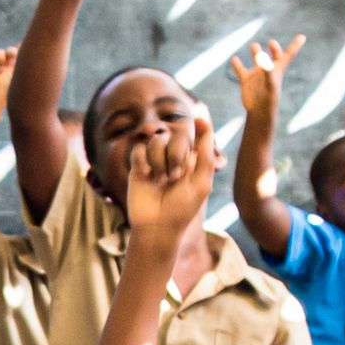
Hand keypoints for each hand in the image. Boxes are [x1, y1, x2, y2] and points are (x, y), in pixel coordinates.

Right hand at [126, 113, 219, 234]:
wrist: (156, 227)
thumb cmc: (182, 209)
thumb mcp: (201, 184)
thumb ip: (206, 157)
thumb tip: (206, 125)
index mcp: (191, 160)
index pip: (194, 136)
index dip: (198, 127)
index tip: (200, 118)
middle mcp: (173, 157)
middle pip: (175, 136)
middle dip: (176, 155)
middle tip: (174, 178)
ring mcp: (155, 160)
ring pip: (156, 140)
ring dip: (159, 161)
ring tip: (160, 181)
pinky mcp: (138, 165)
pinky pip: (139, 149)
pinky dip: (143, 162)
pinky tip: (146, 176)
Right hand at [228, 35, 304, 118]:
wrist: (259, 114)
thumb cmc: (268, 101)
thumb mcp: (270, 85)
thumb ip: (269, 71)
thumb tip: (262, 58)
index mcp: (277, 70)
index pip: (288, 54)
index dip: (295, 45)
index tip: (302, 37)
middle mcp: (268, 71)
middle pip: (273, 55)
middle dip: (274, 48)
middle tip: (271, 43)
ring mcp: (257, 75)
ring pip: (257, 59)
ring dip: (256, 51)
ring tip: (254, 46)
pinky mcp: (246, 81)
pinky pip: (240, 69)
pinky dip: (236, 64)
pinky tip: (234, 59)